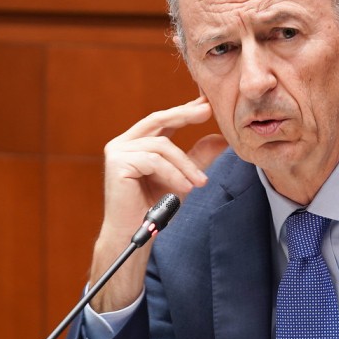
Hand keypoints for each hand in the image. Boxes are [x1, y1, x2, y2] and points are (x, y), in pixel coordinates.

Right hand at [90, 96, 227, 310]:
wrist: (135, 235)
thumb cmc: (154, 208)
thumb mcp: (182, 178)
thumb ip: (198, 157)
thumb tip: (221, 138)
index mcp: (136, 143)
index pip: (163, 120)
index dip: (184, 110)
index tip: (207, 102)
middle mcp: (123, 142)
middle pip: (158, 119)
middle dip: (185, 114)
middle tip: (208, 110)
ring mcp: (117, 151)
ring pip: (161, 145)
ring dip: (185, 165)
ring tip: (200, 184)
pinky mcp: (117, 163)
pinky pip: (154, 160)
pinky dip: (173, 174)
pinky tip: (184, 188)